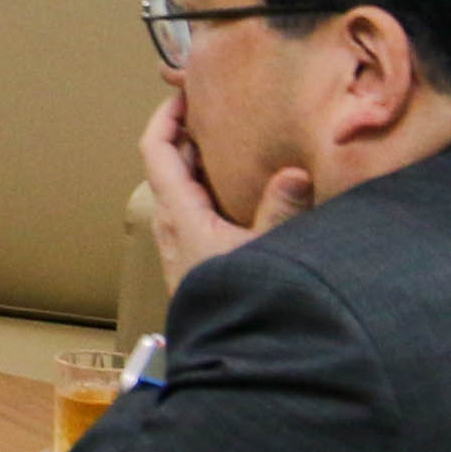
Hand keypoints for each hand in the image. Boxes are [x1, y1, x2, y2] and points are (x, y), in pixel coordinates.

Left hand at [139, 93, 309, 284]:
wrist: (227, 358)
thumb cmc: (237, 303)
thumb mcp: (266, 254)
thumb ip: (282, 211)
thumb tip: (294, 170)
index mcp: (179, 213)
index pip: (156, 149)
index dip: (165, 116)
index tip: (186, 93)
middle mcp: (171, 223)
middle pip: (168, 163)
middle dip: (189, 133)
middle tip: (219, 110)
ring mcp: (178, 242)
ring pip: (180, 187)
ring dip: (199, 162)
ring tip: (233, 141)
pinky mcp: (191, 258)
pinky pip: (191, 209)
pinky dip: (207, 187)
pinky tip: (239, 190)